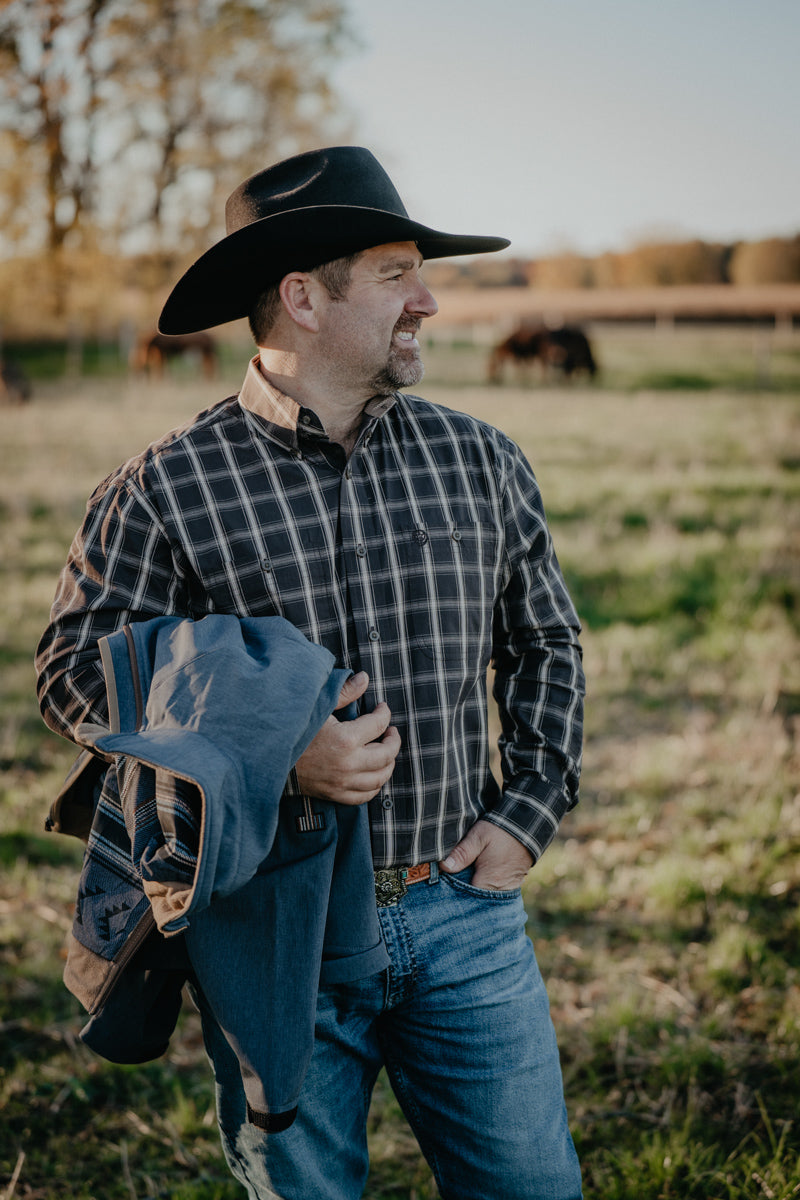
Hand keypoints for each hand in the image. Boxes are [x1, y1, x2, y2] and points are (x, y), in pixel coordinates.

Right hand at [295, 671, 400, 805]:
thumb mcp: (317, 706)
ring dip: (388, 764)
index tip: (382, 708)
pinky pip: (364, 796)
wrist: (270, 759)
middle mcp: (348, 764)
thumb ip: (343, 692)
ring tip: (386, 752)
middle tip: (390, 731)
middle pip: (386, 754)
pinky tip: (374, 774)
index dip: (384, 713)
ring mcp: (342, 782)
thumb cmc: (293, 729)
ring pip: (379, 778)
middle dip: (393, 740)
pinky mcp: (334, 794)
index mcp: (345, 739)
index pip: (378, 725)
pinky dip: (374, 786)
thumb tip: (364, 678)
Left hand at [439, 819, 532, 889]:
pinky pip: (496, 890)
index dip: (453, 892)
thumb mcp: (478, 837)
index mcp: (488, 882)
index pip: (465, 897)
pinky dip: (487, 885)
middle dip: (463, 892)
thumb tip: (443, 867)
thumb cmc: (501, 831)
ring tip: (465, 876)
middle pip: (476, 899)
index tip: (443, 884)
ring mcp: (508, 887)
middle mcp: (500, 890)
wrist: (527, 826)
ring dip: (475, 888)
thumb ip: (461, 853)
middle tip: (450, 881)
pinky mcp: (513, 882)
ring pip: (486, 894)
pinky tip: (478, 875)